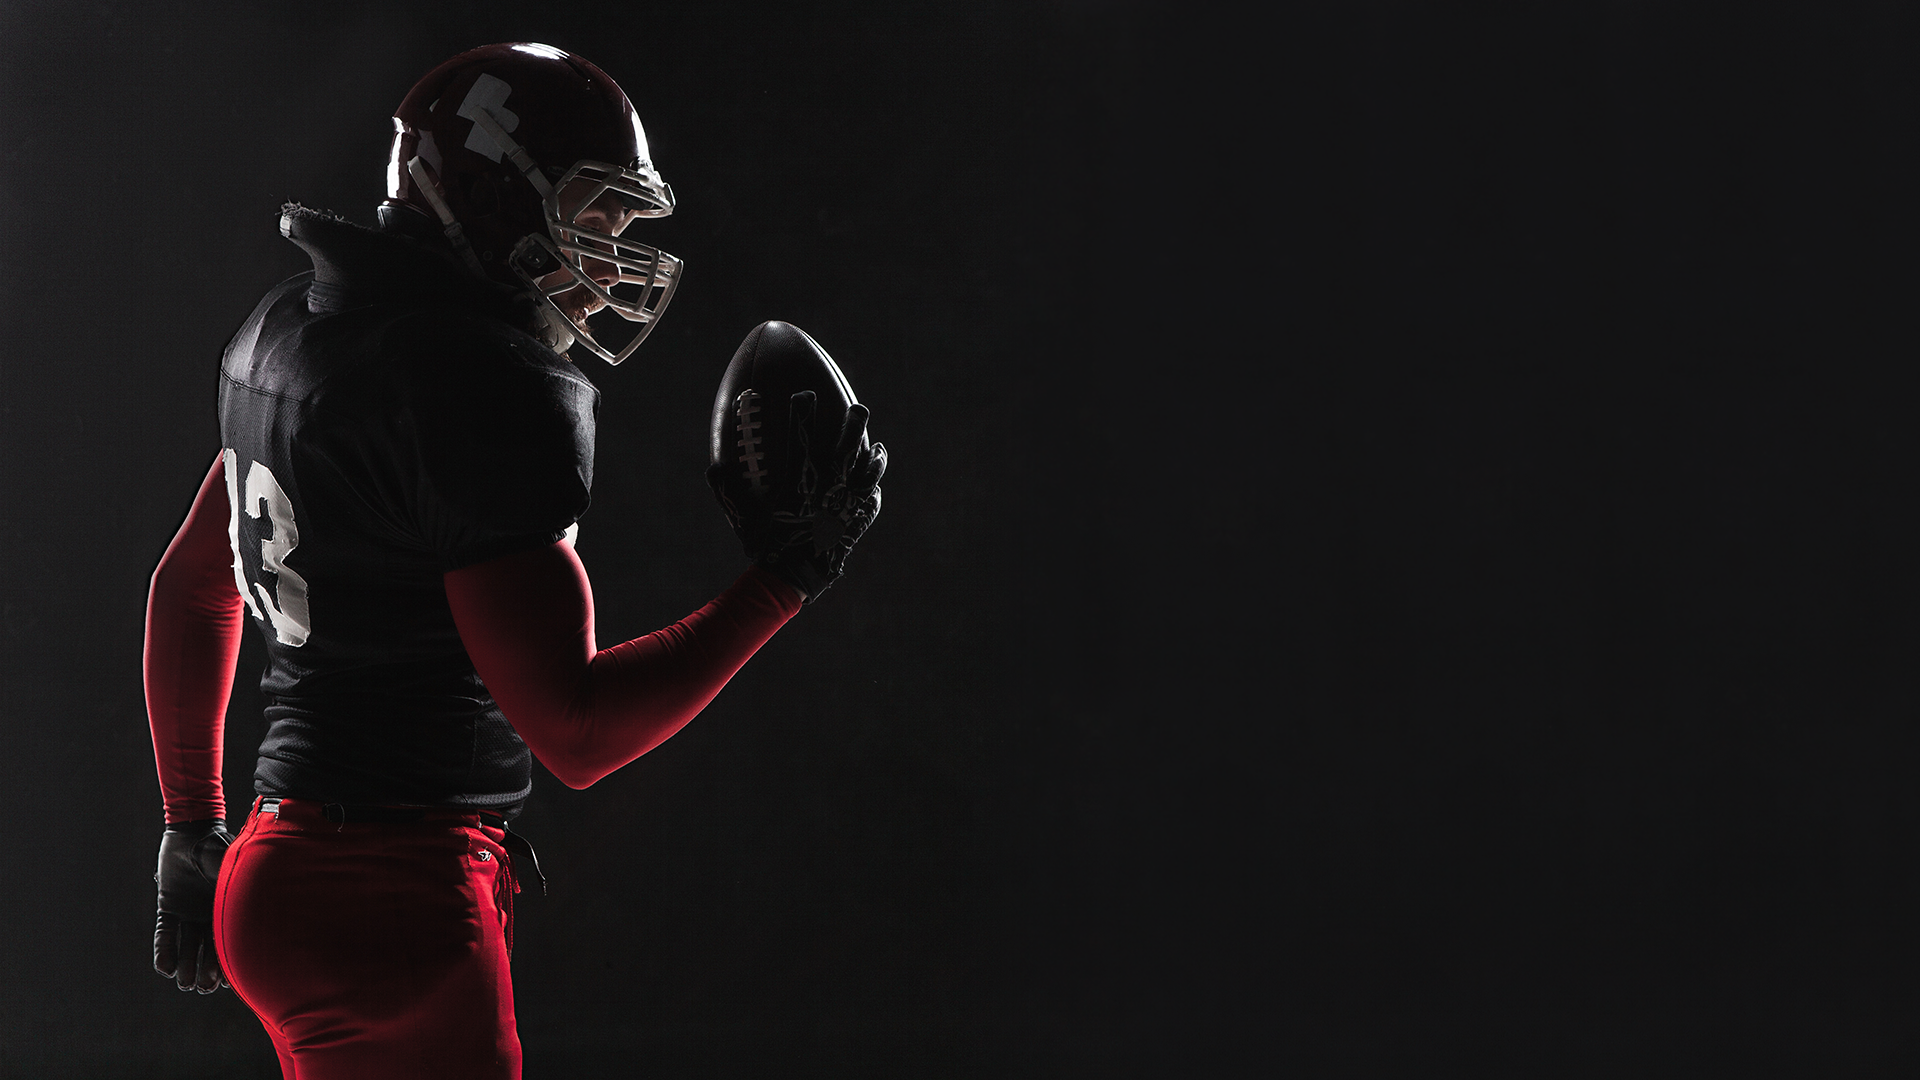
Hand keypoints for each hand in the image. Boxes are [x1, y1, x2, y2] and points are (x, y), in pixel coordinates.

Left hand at [153, 819, 232, 993]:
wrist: (192, 832)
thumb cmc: (216, 847)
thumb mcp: (231, 868)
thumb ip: (240, 887)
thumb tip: (265, 903)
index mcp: (227, 907)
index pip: (229, 939)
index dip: (228, 961)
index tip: (228, 981)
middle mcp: (208, 913)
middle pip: (208, 948)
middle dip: (206, 970)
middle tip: (203, 987)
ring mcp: (187, 911)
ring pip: (187, 945)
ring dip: (185, 965)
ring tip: (184, 983)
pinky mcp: (168, 907)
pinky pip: (166, 933)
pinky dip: (164, 950)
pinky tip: (164, 969)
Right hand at [708, 392, 885, 602]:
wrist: (794, 576)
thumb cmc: (767, 545)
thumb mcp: (743, 518)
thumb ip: (728, 491)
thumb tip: (713, 468)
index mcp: (800, 479)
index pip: (802, 436)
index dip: (804, 411)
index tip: (805, 396)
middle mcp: (828, 486)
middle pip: (846, 445)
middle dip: (853, 423)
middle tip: (857, 409)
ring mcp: (847, 502)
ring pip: (866, 467)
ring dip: (871, 451)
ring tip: (873, 439)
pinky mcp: (858, 517)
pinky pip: (871, 493)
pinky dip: (874, 478)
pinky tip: (876, 468)